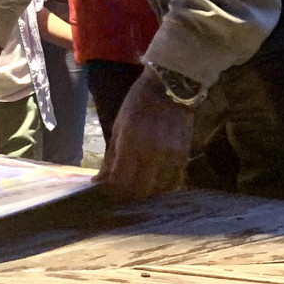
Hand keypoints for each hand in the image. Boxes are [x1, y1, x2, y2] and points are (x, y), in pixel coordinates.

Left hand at [96, 66, 194, 201]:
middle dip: (127, 197)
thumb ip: (111, 155)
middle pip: (139, 191)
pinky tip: (155, 182)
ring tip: (138, 187)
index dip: (112, 192)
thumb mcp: (119, 125)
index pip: (120, 182)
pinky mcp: (184, 156)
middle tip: (121, 194)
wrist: (171, 87)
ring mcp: (170, 156)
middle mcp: (151, 153)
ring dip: (146, 194)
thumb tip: (100, 180)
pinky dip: (163, 187)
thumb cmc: (139, 103)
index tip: (107, 192)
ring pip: (157, 191)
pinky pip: (173, 182)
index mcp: (131, 142)